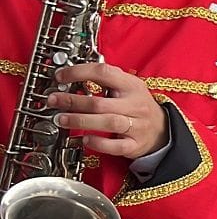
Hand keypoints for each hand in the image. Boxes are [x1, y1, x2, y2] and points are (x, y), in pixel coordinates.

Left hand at [48, 62, 168, 158]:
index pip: (104, 73)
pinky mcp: (135, 144)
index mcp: (132, 86)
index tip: (61, 77)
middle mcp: (135, 105)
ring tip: (61, 119)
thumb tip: (71, 74)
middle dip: (73, 101)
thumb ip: (106, 80)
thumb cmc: (137, 106)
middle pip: (101, 102)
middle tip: (54, 100)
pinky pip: (116, 146)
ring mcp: (137, 125)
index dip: (79, 73)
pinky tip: (85, 139)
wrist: (162, 130)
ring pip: (108, 122)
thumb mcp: (128, 87)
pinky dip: (99, 143)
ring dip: (80, 121)